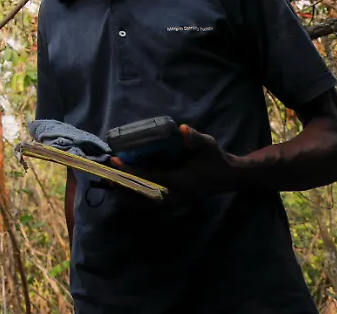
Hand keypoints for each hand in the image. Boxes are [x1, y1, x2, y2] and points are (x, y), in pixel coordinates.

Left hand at [110, 124, 239, 197]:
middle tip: (107, 174)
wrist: (229, 177)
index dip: (130, 171)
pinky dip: (135, 200)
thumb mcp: (209, 145)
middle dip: (122, 186)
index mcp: (181, 183)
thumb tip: (183, 129)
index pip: (150, 178)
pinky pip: (149, 206)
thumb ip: (196, 139)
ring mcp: (174, 202)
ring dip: (126, 195)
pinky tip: (125, 190)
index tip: (114, 161)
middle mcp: (175, 196)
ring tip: (111, 182)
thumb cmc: (217, 159)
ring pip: (144, 205)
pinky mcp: (173, 203)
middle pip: (141, 197)